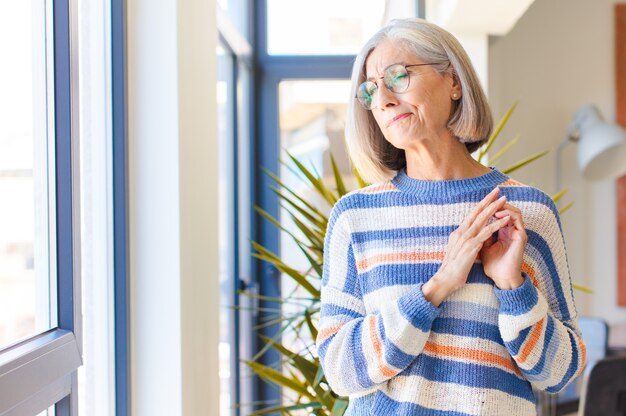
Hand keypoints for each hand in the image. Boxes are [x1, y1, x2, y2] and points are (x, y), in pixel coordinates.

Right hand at [423, 187, 511, 305]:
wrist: (445, 279)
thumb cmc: (452, 269)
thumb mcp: (457, 251)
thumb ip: (463, 242)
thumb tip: (469, 238)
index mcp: (458, 233)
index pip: (471, 215)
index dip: (481, 205)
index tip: (490, 197)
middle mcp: (461, 232)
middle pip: (477, 212)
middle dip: (488, 200)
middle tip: (498, 190)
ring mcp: (466, 238)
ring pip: (482, 219)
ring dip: (494, 208)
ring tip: (504, 200)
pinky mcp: (472, 246)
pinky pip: (487, 232)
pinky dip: (497, 224)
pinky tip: (505, 219)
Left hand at [480, 202, 527, 289]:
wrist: (500, 277)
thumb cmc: (492, 263)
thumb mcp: (482, 245)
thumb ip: (480, 233)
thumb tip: (471, 222)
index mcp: (502, 232)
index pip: (498, 213)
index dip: (490, 205)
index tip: (481, 200)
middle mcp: (511, 230)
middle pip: (507, 209)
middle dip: (497, 202)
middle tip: (490, 195)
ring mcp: (517, 232)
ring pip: (514, 211)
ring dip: (503, 207)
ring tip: (493, 207)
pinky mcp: (521, 236)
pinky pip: (517, 219)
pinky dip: (508, 214)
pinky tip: (498, 215)